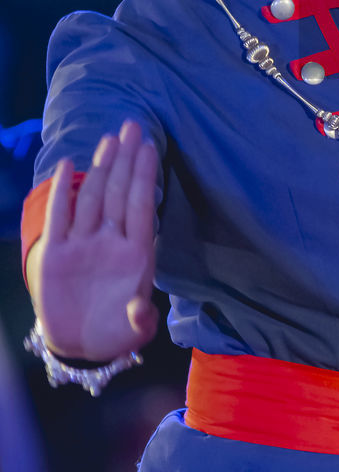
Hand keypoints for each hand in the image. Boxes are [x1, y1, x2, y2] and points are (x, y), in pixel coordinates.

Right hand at [30, 121, 158, 360]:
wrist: (82, 345)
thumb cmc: (116, 331)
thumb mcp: (133, 330)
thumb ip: (140, 319)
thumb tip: (141, 310)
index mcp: (134, 254)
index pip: (140, 207)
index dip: (143, 178)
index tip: (150, 148)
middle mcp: (109, 242)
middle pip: (118, 194)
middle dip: (125, 161)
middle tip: (133, 126)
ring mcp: (82, 245)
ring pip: (92, 199)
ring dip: (99, 169)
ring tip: (109, 139)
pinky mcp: (55, 255)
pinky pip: (59, 218)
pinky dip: (61, 192)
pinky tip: (67, 165)